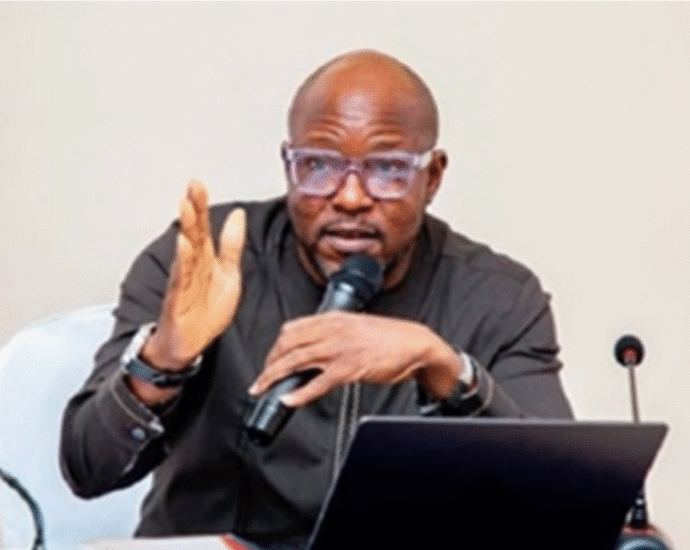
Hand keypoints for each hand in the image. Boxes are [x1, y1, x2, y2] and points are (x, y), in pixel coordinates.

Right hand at [141, 180, 245, 371]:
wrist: (192, 344)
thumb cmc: (205, 311)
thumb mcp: (228, 274)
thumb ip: (232, 245)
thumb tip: (238, 215)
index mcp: (205, 259)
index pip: (202, 227)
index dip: (201, 205)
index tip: (198, 184)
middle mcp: (192, 267)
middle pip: (192, 233)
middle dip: (192, 209)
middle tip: (192, 187)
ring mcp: (183, 282)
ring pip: (186, 251)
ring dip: (186, 229)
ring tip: (187, 208)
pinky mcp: (178, 299)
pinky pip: (181, 278)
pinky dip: (183, 261)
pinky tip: (183, 245)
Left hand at [249, 311, 464, 406]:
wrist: (415, 343)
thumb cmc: (389, 337)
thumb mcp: (355, 325)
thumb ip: (333, 332)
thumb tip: (313, 347)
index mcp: (332, 317)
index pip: (292, 328)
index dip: (275, 346)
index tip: (269, 359)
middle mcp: (332, 330)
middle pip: (287, 345)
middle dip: (269, 364)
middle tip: (260, 379)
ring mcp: (339, 349)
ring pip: (295, 362)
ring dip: (274, 377)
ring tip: (264, 389)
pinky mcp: (348, 368)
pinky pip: (317, 383)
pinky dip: (299, 394)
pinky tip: (289, 400)